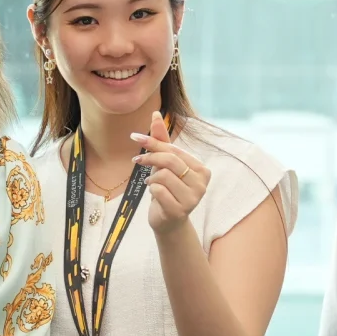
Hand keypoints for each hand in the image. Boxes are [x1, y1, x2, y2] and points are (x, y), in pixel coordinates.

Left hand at [130, 110, 210, 234]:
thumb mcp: (164, 164)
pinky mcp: (180, 211)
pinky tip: (155, 196)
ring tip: (152, 185)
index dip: (153, 142)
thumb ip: (162, 140)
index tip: (134, 137)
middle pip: (170, 160)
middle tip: (137, 161)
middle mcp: (202, 183)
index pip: (175, 150)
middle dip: (150, 158)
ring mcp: (193, 198)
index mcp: (202, 169)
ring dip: (151, 179)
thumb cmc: (167, 189)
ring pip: (163, 176)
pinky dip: (151, 191)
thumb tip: (155, 114)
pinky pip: (158, 191)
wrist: (167, 221)